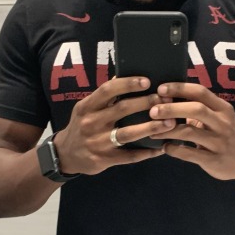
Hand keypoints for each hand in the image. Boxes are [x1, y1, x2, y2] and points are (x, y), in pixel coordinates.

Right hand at [54, 77, 175, 175]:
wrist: (65, 155)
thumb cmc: (82, 126)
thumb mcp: (86, 108)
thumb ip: (104, 96)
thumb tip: (123, 74)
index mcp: (87, 106)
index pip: (107, 90)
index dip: (127, 84)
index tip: (147, 81)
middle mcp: (91, 123)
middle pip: (122, 109)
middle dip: (146, 103)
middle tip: (166, 100)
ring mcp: (98, 142)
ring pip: (128, 133)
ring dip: (150, 127)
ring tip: (169, 123)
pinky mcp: (104, 160)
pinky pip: (129, 156)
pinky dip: (146, 152)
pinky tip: (160, 148)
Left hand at [150, 83, 234, 180]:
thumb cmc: (225, 134)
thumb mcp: (218, 117)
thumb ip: (198, 108)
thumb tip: (167, 95)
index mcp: (223, 109)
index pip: (200, 92)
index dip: (179, 88)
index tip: (161, 89)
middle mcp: (223, 123)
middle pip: (196, 109)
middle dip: (172, 108)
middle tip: (153, 110)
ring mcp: (219, 143)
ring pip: (190, 132)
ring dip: (168, 130)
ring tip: (152, 131)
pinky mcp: (214, 160)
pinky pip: (190, 154)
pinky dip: (174, 149)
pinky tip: (165, 147)